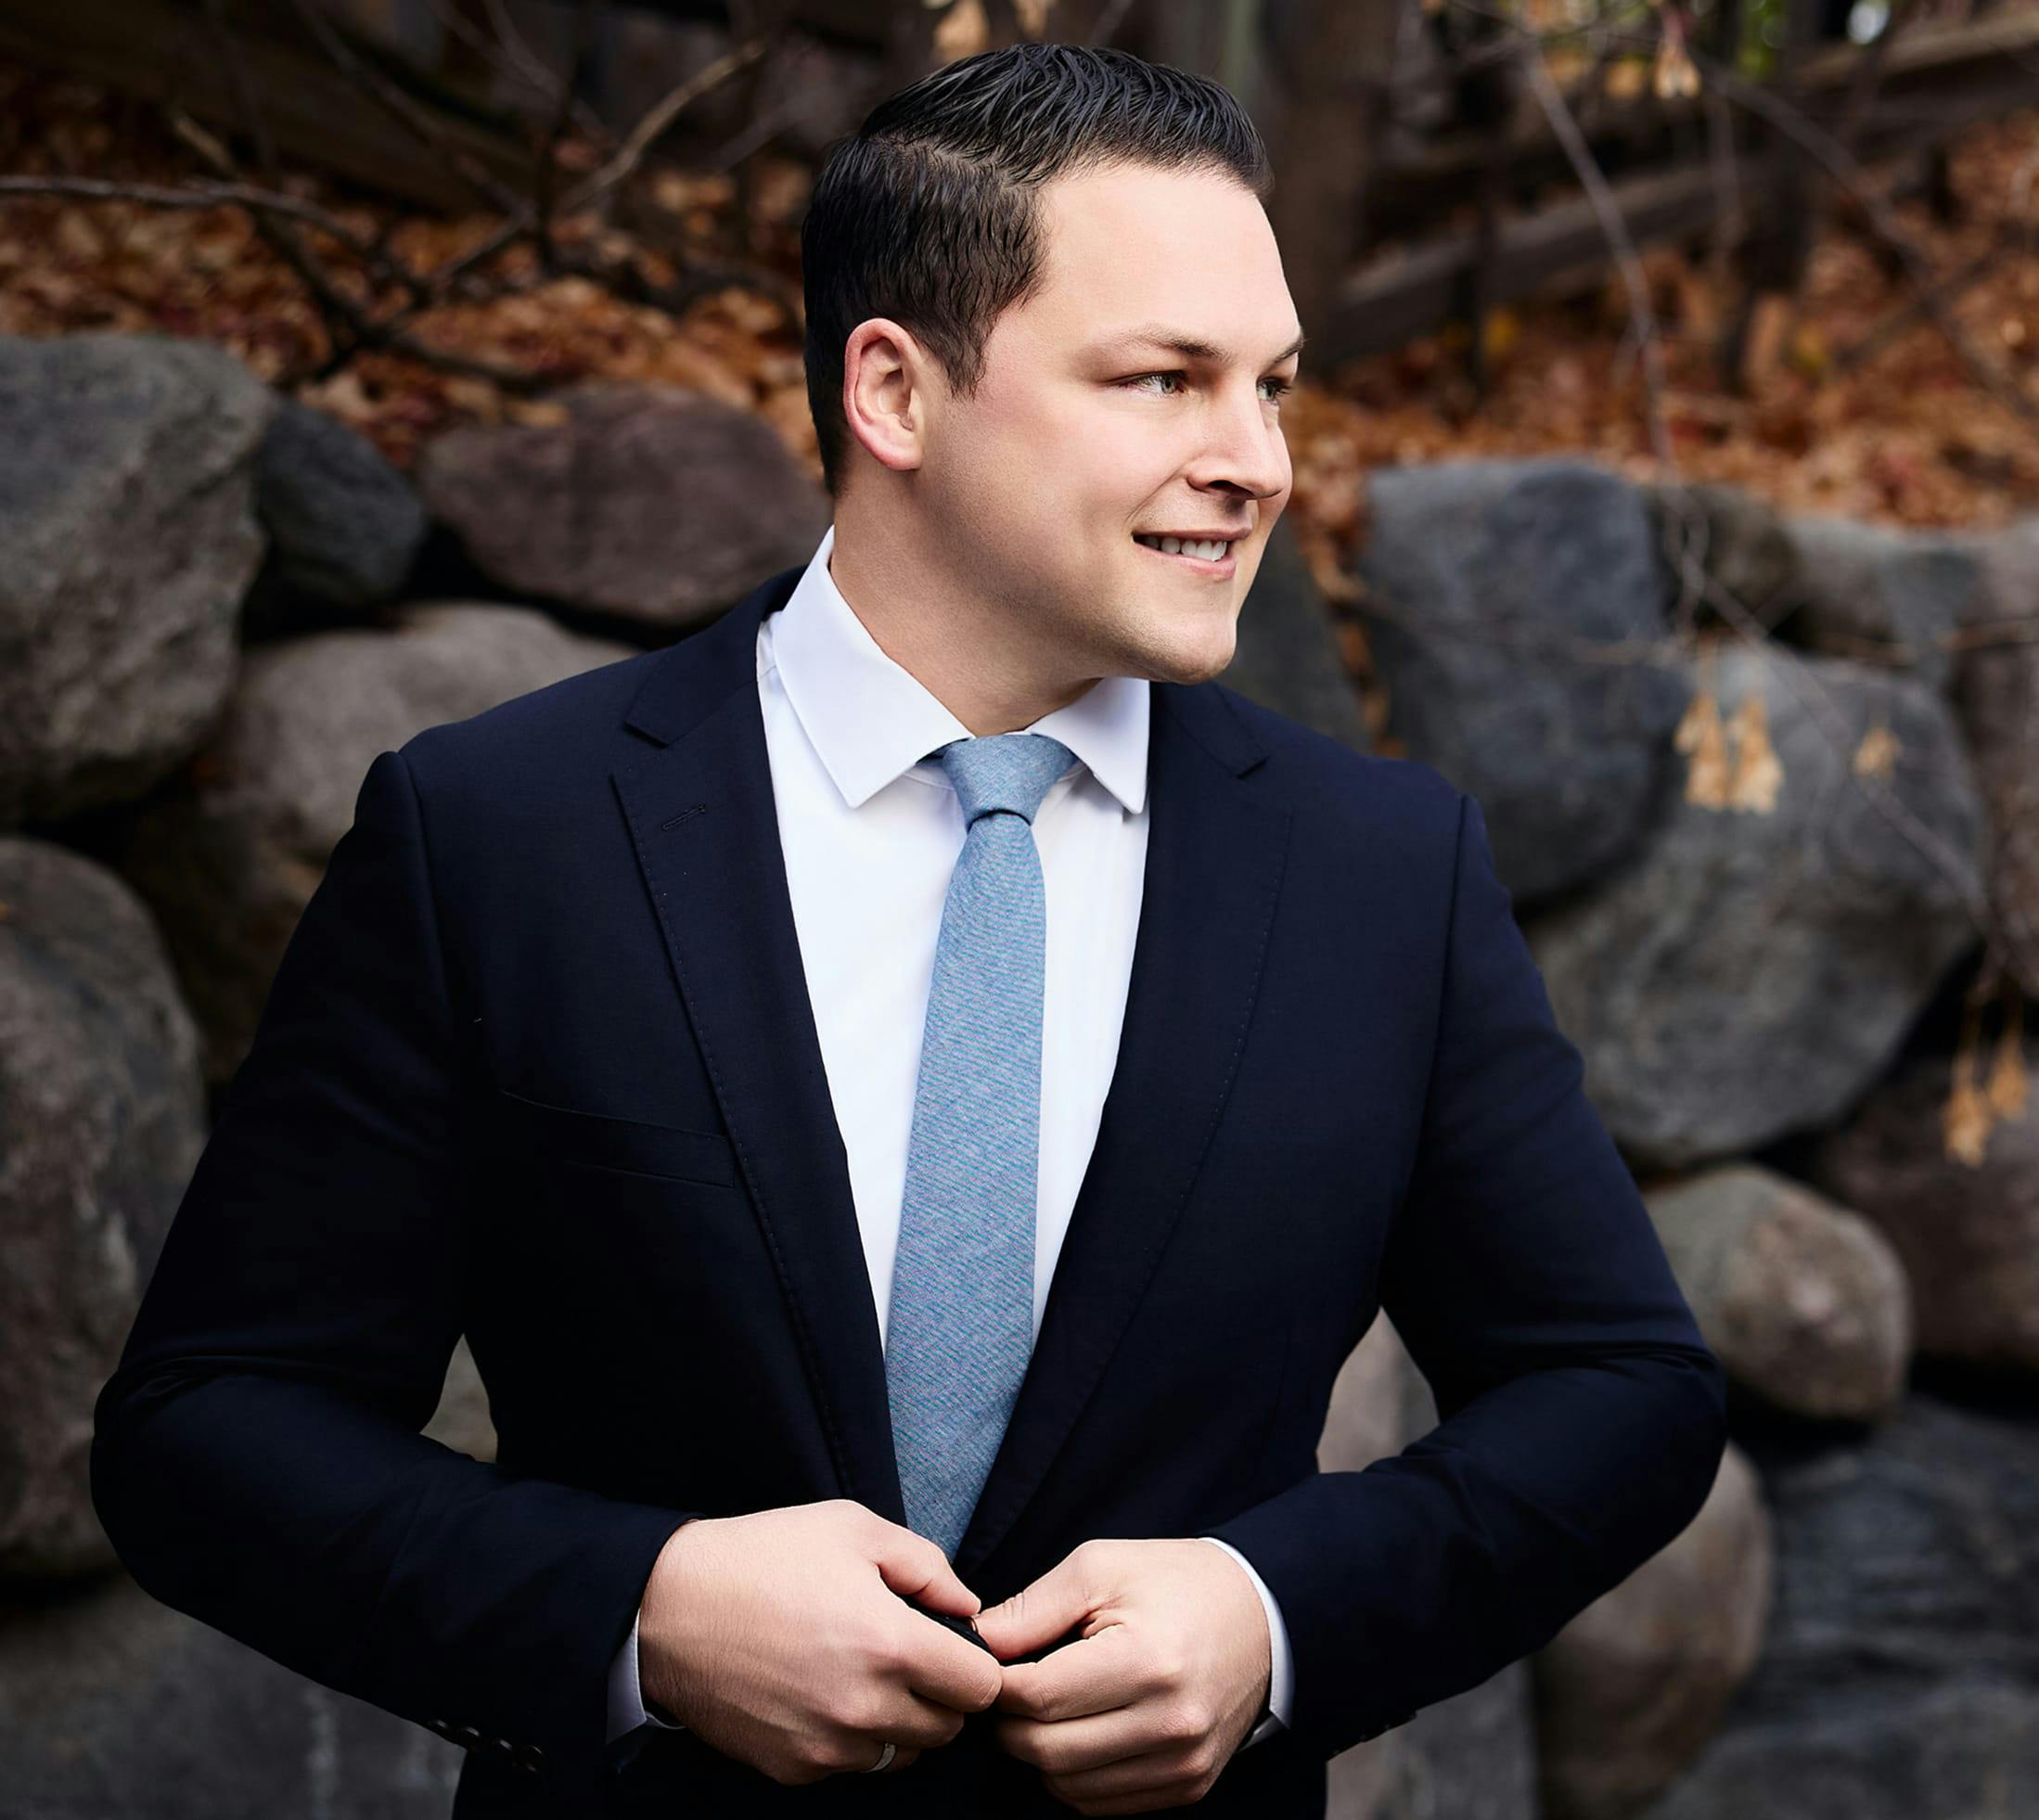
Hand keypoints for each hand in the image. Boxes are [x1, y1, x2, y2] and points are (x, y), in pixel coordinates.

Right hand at [636, 1499, 1002, 1784]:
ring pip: (903, 1754)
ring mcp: (827, 1746)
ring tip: (864, 1675)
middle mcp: (864, 1707)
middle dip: (940, 1695)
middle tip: (908, 1658)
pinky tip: (824, 1693)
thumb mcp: (854, 1529)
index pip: (980, 1688)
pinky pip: (852, 1765)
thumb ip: (927, 1567)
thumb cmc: (765, 1557)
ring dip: (900, 1723)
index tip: (952, 1647)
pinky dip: (852, 1738)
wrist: (671, 1607)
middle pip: (947, 1729)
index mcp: (889, 1644)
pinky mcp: (794, 1769)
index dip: (975, 1664)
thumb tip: (968, 1608)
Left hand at [969, 1538, 1271, 1813]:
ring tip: (1047, 1708)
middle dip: (1012, 1724)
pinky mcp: (1189, 1785)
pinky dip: (1077, 1775)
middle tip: (1009, 1691)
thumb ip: (1031, 1609)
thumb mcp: (1100, 1567)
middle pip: (1048, 1752)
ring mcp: (1184, 1763)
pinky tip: (1082, 1731)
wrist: (1264, 1616)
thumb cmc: (1175, 1583)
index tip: (989, 1666)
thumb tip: (974, 1645)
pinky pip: (1104, 1804)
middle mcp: (1171, 1722)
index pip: (1040, 1698)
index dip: (998, 1685)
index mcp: (1148, 1660)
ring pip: (1070, 1788)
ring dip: (1041, 1754)